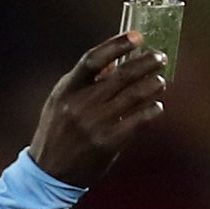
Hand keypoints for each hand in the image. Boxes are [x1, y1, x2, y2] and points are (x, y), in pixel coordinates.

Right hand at [28, 32, 165, 186]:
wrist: (49, 171)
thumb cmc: (56, 132)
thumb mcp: (60, 101)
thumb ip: (84, 82)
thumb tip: (114, 63)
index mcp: (67, 90)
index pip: (93, 59)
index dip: (116, 45)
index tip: (137, 36)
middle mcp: (80, 104)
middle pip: (121, 75)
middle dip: (145, 63)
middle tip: (159, 57)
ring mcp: (95, 124)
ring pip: (133, 96)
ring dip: (152, 85)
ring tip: (160, 81)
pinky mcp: (108, 143)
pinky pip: (138, 121)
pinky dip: (151, 111)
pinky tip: (156, 107)